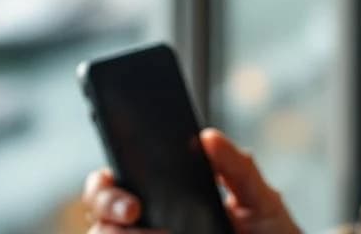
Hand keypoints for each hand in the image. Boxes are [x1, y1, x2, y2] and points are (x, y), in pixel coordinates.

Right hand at [80, 131, 300, 233]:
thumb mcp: (261, 201)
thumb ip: (238, 168)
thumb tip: (208, 137)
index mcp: (167, 193)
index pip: (120, 178)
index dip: (108, 181)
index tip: (130, 190)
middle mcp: (148, 222)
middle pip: (99, 209)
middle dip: (107, 204)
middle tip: (134, 211)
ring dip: (119, 233)